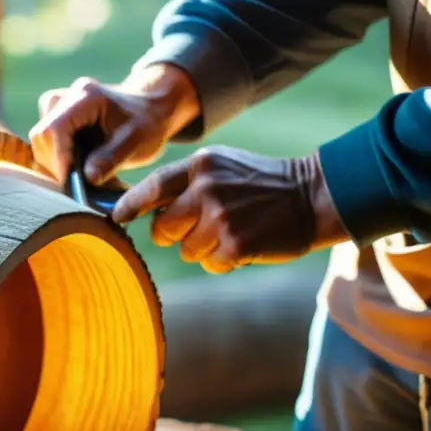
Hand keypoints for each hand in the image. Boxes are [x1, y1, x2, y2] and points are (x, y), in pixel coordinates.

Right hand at [29, 63, 199, 184]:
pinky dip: (57, 159)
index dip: (59, 158)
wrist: (149, 109)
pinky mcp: (56, 117)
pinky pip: (45, 142)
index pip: (55, 129)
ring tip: (80, 176)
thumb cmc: (147, 123)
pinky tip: (76, 167)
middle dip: (56, 164)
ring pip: (40, 141)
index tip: (70, 182)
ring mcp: (58, 105)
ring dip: (55, 163)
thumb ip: (111, 158)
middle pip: (43, 136)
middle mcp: (66, 96)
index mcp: (86, 96)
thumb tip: (87, 178)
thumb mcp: (137, 141)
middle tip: (78, 184)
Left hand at [111, 146, 348, 273]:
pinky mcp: (236, 244)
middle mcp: (206, 190)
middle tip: (197, 228)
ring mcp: (221, 218)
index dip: (131, 205)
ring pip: (187, 250)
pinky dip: (223, 260)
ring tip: (231, 230)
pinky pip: (210, 264)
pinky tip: (243, 243)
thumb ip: (184, 181)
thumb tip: (142, 207)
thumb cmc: (260, 183)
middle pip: (162, 229)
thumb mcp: (221, 166)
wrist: (313, 196)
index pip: (152, 187)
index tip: (117, 217)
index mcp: (200, 166)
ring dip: (204, 248)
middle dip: (173, 235)